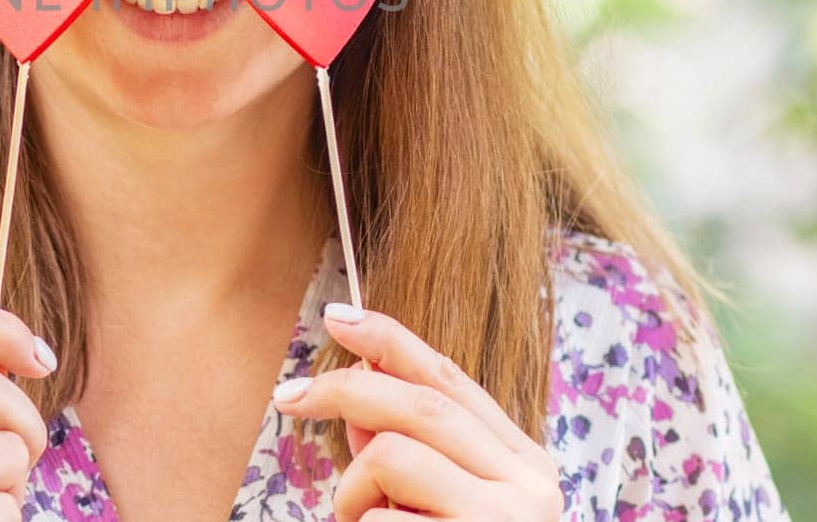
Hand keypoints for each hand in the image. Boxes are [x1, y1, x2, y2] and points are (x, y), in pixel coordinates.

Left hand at [271, 304, 561, 520]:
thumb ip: (409, 446)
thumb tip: (358, 375)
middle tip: (287, 398)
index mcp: (523, 462)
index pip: (450, 378)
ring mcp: (505, 521)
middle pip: (414, 404)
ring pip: (390, 455)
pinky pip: (380, 520)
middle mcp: (529, 485)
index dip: (390, 339)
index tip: (338, 314)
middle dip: (340, 391)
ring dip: (352, 491)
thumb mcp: (438, 502)